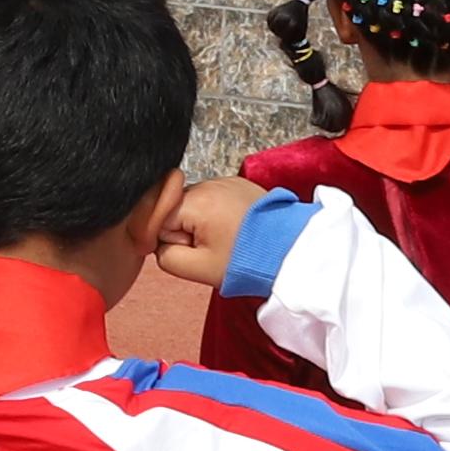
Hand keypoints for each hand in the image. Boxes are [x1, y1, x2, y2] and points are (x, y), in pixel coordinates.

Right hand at [145, 174, 262, 286]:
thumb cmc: (248, 261)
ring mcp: (225, 181)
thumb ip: (165, 257)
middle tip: (213, 249)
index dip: (173, 241)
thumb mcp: (198, 269)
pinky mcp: (239, 184)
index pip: (157, 220)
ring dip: (203, 223)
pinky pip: (214, 199)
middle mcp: (207, 183)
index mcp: (195, 201)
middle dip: (187, 231)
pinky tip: (235, 229)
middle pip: (175, 209)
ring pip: (194, 205)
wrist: (292, 253)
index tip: (193, 253)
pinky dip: (219, 214)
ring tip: (228, 240)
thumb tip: (158, 245)